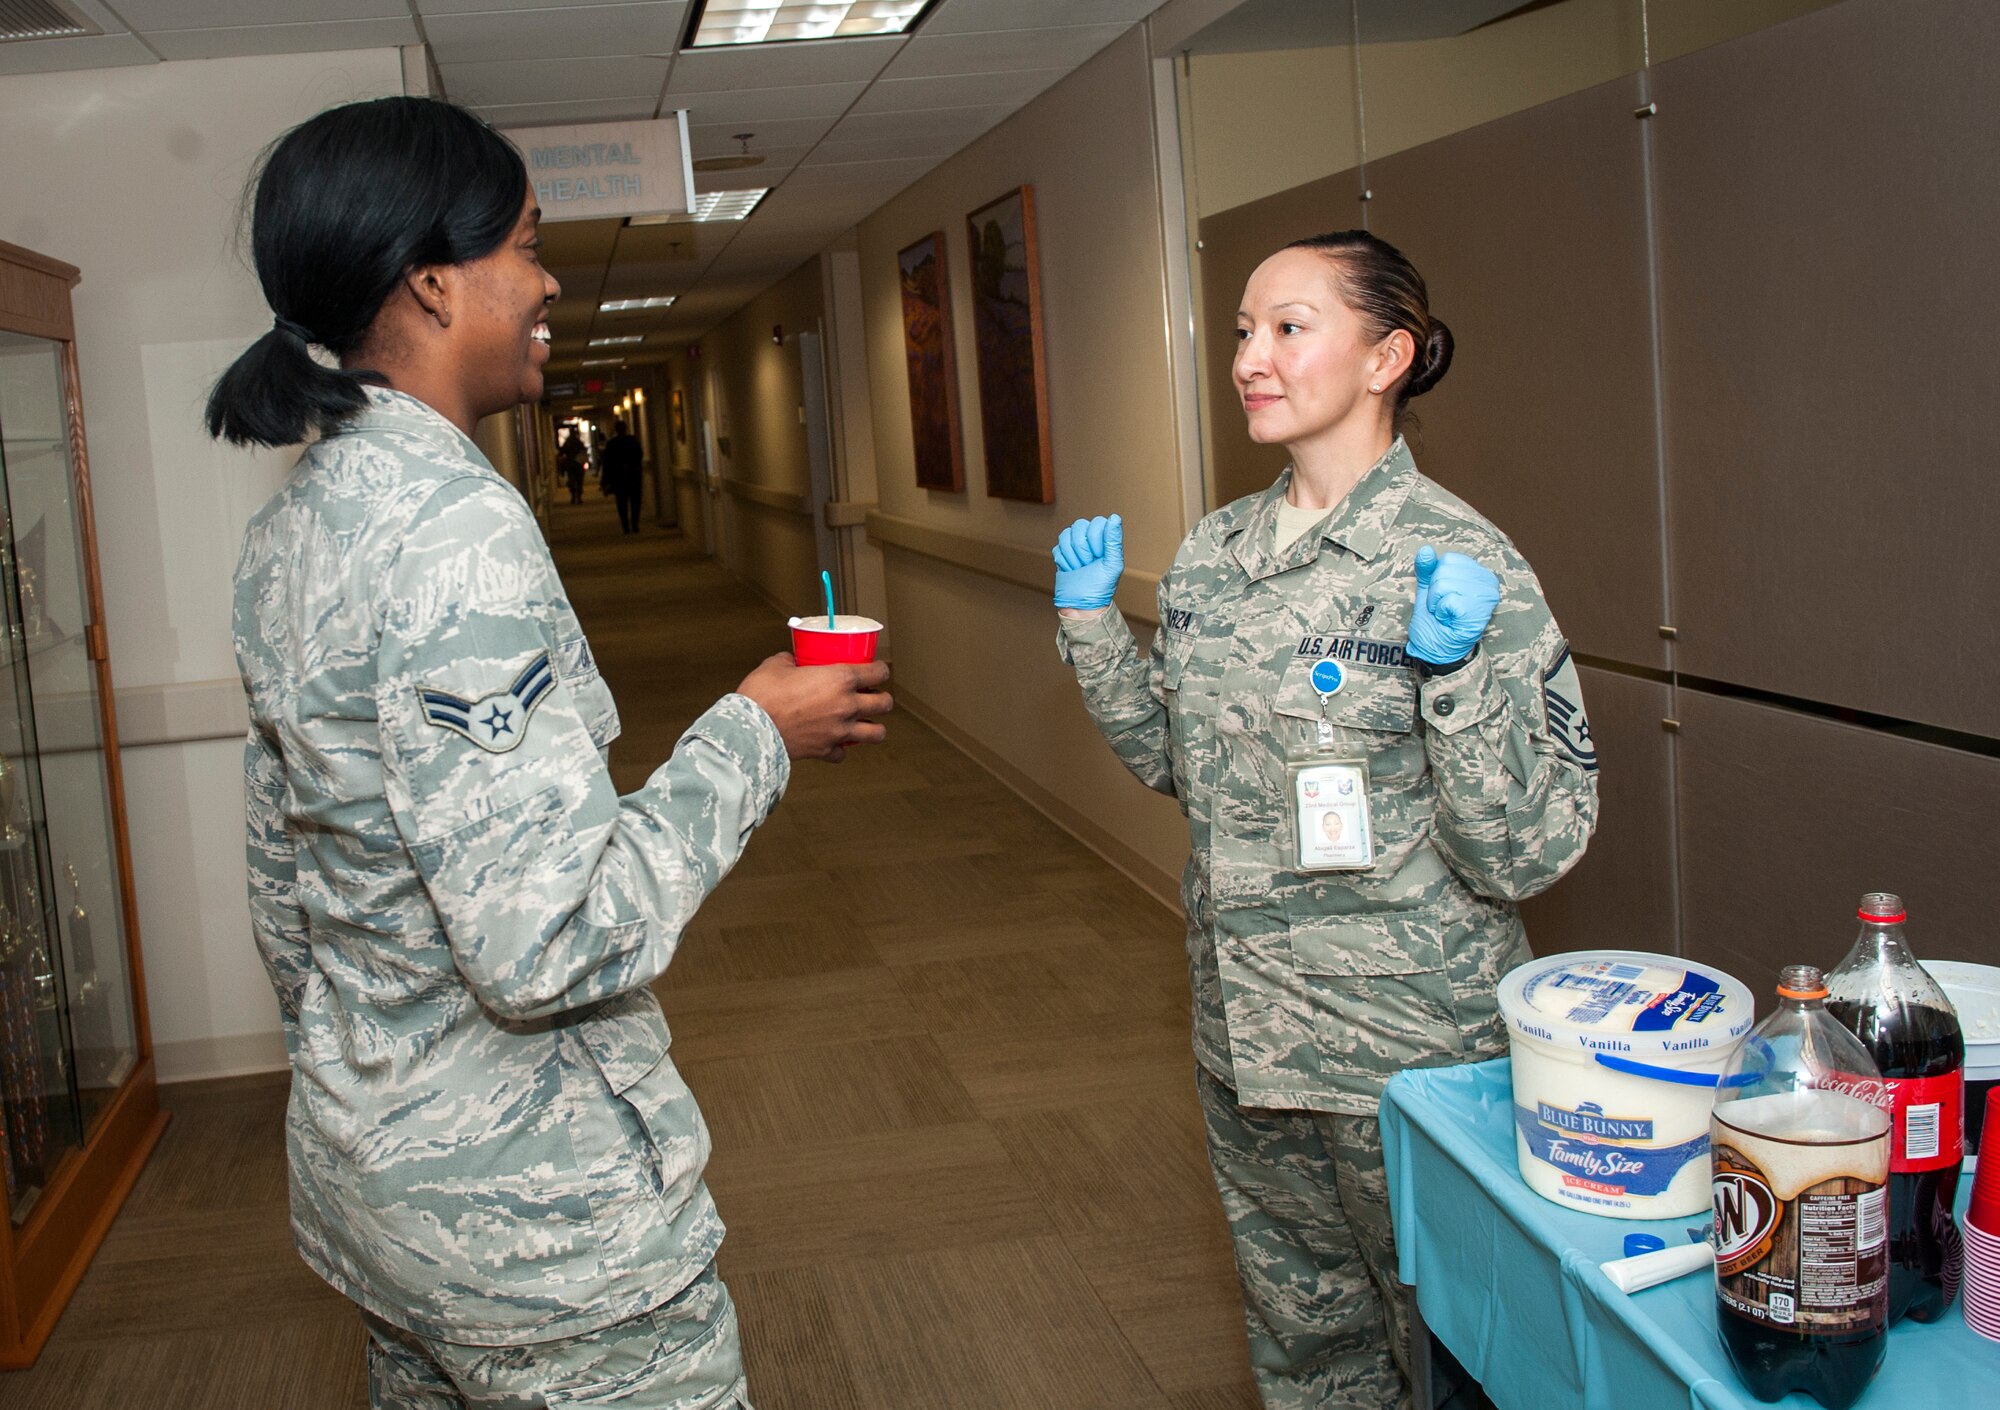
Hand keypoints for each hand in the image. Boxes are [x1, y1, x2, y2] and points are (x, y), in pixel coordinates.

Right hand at [736, 655, 893, 762]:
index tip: (877, 671)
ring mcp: (839, 731)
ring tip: (867, 724)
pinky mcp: (826, 751)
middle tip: (874, 697)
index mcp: (840, 679)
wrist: (750, 730)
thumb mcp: (776, 665)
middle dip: (883, 699)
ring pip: (876, 733)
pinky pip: (843, 753)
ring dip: (875, 727)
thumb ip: (790, 660)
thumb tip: (791, 661)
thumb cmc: (763, 696)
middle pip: (884, 703)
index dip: (881, 670)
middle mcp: (846, 705)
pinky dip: (841, 749)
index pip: (878, 673)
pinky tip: (834, 743)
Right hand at [1052, 514, 1124, 611]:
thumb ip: (1114, 540)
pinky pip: (1057, 547)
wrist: (1081, 603)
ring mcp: (1074, 544)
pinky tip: (1072, 570)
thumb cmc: (1101, 586)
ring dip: (1073, 556)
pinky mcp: (1061, 552)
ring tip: (1080, 567)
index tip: (1099, 556)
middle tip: (1089, 563)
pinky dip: (1064, 562)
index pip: (1097, 523)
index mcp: (1105, 538)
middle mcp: (1089, 538)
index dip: (1096, 540)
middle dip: (1083, 549)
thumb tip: (1115, 517)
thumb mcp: (1113, 564)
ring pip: (1066, 536)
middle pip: (1079, 526)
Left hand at [1407, 544, 1499, 664]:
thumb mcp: (1428, 588)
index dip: (1436, 579)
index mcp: (1479, 572)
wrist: (1436, 649)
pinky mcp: (1479, 610)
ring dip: (1437, 603)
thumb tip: (1425, 549)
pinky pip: (1448, 600)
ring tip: (1446, 615)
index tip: (1443, 596)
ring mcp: (1487, 596)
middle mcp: (1489, 581)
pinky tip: (1450, 621)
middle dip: (1434, 592)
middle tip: (1443, 608)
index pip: (1449, 559)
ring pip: (1444, 584)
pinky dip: (1442, 613)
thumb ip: (1427, 568)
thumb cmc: (1435, 620)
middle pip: (1445, 570)